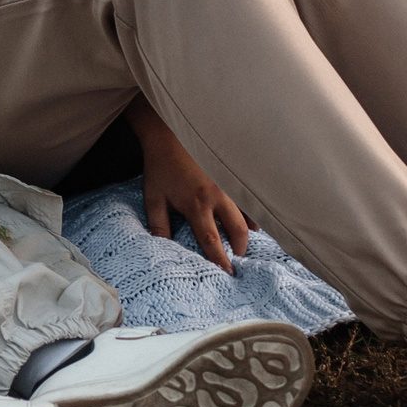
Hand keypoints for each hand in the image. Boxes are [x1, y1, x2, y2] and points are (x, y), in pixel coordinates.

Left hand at [132, 106, 254, 272]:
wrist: (169, 133)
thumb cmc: (160, 167)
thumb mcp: (153, 198)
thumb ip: (159, 226)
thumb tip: (162, 250)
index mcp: (197, 204)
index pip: (212, 240)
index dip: (221, 259)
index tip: (228, 274)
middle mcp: (217, 195)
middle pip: (237, 229)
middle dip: (239, 248)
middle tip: (237, 261)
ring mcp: (227, 183)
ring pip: (246, 213)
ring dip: (247, 231)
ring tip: (245, 245)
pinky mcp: (230, 174)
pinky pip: (246, 197)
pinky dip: (251, 212)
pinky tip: (254, 223)